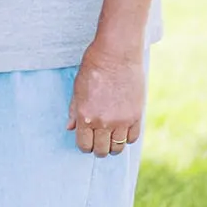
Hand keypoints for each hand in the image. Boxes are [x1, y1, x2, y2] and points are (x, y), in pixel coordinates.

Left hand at [67, 42, 144, 157]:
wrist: (117, 55)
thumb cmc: (93, 68)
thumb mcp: (77, 88)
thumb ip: (74, 110)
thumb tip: (70, 128)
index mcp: (85, 115)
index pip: (84, 145)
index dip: (84, 146)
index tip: (86, 142)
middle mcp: (103, 122)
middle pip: (101, 150)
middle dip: (98, 148)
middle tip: (98, 141)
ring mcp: (121, 121)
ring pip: (117, 148)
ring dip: (113, 146)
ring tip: (110, 138)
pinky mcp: (136, 117)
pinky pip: (132, 138)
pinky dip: (127, 138)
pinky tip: (122, 130)